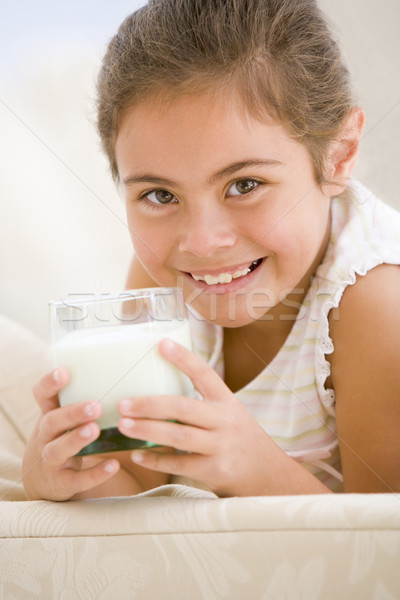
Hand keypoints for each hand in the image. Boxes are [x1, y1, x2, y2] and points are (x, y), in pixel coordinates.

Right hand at [22, 368, 119, 500]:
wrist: (45, 481)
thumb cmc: (64, 438)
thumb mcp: (65, 419)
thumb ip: (84, 400)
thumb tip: (125, 372)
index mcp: (49, 415)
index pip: (42, 395)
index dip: (50, 383)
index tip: (64, 372)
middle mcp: (45, 437)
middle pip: (51, 422)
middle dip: (72, 413)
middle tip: (95, 406)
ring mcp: (50, 461)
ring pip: (58, 450)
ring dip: (76, 439)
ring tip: (95, 429)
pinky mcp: (61, 483)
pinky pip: (77, 480)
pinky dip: (95, 473)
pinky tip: (114, 465)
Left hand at [117, 339, 294, 496]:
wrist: (269, 476)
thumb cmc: (239, 440)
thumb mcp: (230, 415)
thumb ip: (203, 405)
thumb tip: (158, 395)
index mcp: (227, 401)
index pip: (205, 373)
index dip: (183, 358)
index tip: (161, 344)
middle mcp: (226, 421)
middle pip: (183, 408)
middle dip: (150, 404)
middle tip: (123, 403)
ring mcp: (222, 446)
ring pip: (179, 436)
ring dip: (148, 430)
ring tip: (123, 426)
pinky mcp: (216, 470)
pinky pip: (180, 465)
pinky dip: (156, 460)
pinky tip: (137, 455)